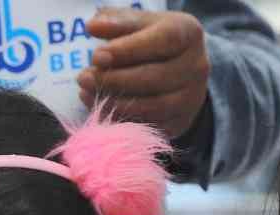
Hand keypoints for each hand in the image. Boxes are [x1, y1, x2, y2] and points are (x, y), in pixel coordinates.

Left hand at [77, 10, 210, 141]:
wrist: (180, 71)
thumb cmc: (153, 41)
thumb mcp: (139, 25)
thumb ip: (117, 22)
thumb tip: (92, 26)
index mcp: (188, 33)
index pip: (163, 41)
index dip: (128, 50)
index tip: (97, 56)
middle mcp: (196, 66)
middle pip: (153, 77)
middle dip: (113, 79)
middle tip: (83, 78)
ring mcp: (191, 98)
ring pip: (151, 107)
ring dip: (113, 102)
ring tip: (86, 92)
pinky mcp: (180, 123)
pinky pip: (148, 127)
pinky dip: (120, 121)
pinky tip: (99, 108)